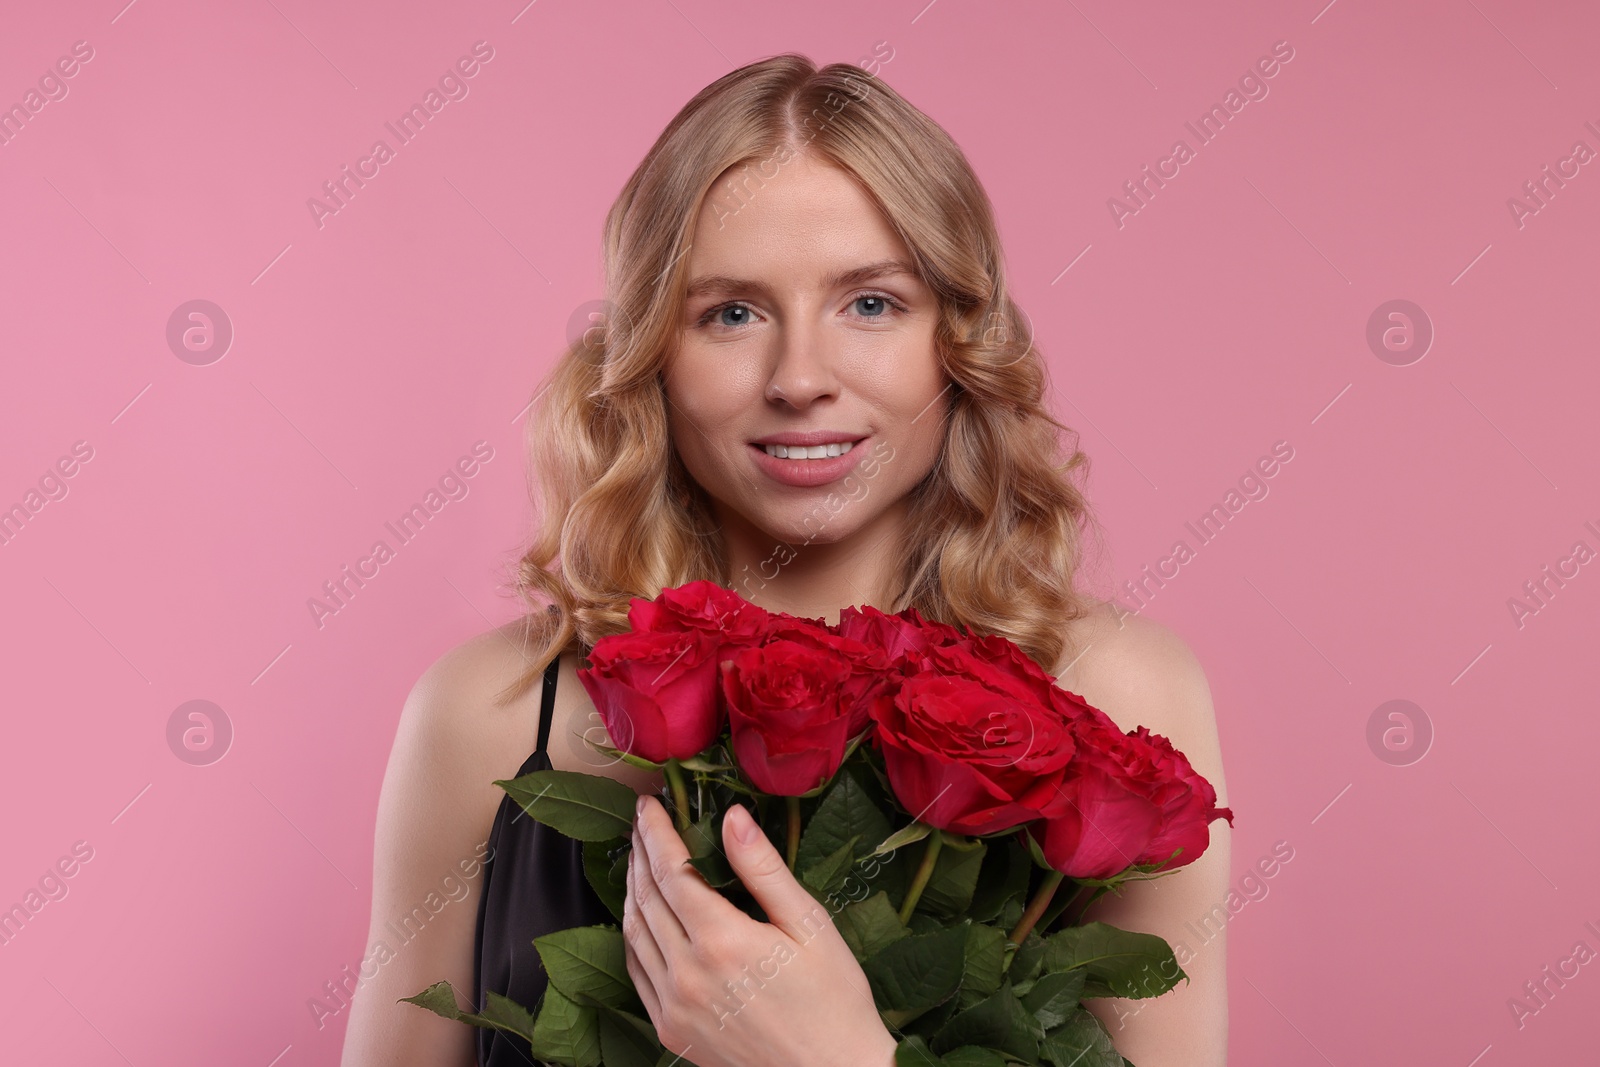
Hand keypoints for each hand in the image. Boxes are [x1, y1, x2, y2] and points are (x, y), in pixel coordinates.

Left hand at [624, 795, 898, 1066]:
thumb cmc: (833, 998)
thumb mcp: (810, 923)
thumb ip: (763, 868)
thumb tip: (732, 816)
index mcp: (721, 940)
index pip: (671, 870)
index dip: (656, 831)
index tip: (649, 803)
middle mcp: (687, 973)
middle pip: (646, 897)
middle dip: (640, 852)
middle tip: (641, 822)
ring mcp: (674, 1007)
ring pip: (633, 934)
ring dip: (631, 890)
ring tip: (638, 860)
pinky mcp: (671, 1031)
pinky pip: (637, 973)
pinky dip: (632, 936)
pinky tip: (641, 917)